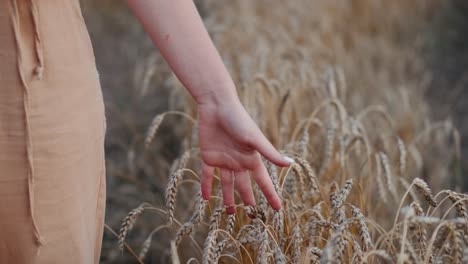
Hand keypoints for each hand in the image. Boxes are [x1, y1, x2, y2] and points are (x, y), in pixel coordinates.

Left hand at [197, 95, 292, 213]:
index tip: (278, 209)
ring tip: (229, 212)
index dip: (270, 194)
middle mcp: (238, 162)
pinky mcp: (208, 156)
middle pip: (244, 185)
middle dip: (248, 199)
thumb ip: (270, 153)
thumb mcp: (255, 139)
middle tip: (251, 213)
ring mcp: (223, 160)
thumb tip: (290, 164)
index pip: (263, 181)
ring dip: (227, 198)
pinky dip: (206, 186)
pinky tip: (205, 198)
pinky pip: (207, 175)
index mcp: (251, 159)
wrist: (217, 105)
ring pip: (226, 184)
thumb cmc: (239, 119)